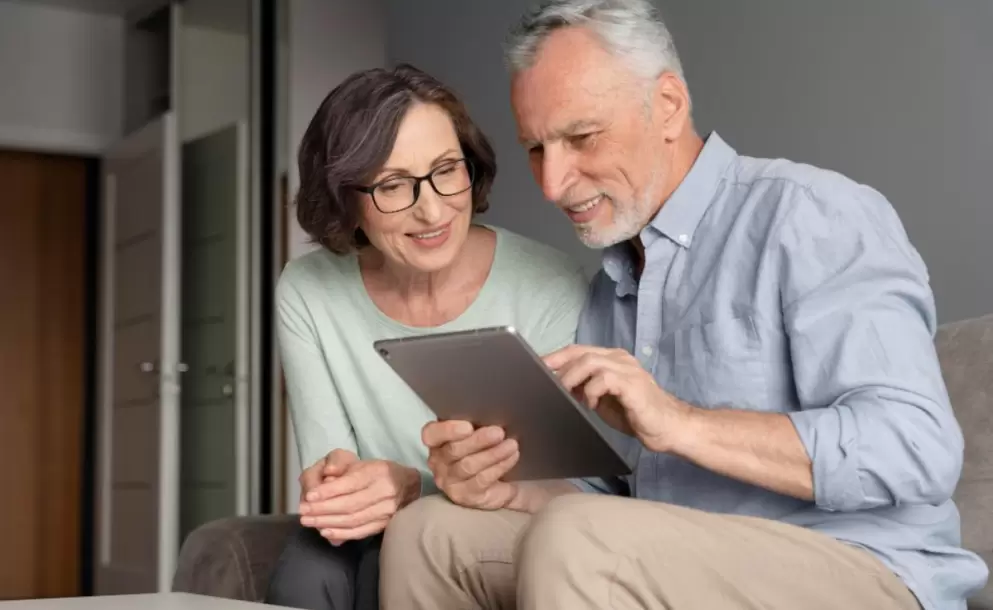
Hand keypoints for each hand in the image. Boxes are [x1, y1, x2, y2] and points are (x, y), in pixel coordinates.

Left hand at [299, 454, 419, 544]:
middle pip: (350, 504)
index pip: (350, 483)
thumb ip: (340, 464)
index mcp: (377, 472)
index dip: (328, 491)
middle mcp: (385, 491)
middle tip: (302, 511)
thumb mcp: (359, 461)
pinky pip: (361, 532)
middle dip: (323, 509)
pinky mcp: (385, 524)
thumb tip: (327, 473)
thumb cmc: (376, 472)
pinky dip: (342, 533)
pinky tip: (325, 532)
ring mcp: (387, 510)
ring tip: (308, 521)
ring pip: (354, 519)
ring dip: (328, 522)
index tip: (308, 496)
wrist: (407, 485)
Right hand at [423, 420, 519, 509]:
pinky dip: (499, 467)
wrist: (500, 479)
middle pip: (453, 450)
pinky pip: (481, 480)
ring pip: (468, 466)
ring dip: (493, 454)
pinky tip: (511, 457)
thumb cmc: (485, 448)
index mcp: (437, 441)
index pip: (431, 434)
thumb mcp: (478, 432)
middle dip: (478, 440)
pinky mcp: (464, 496)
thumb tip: (490, 413)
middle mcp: (438, 462)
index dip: (448, 430)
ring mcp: (449, 482)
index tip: (468, 426)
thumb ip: (476, 423)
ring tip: (512, 444)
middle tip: (499, 432)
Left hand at [543, 345, 692, 452]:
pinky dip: (591, 391)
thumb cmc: (635, 414)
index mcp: (612, 359)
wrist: (669, 427)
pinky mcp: (632, 384)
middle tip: (543, 383)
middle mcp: (619, 359)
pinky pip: (604, 379)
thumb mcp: (602, 400)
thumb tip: (558, 386)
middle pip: (579, 353)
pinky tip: (590, 405)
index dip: (555, 357)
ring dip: (571, 379)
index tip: (535, 367)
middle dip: (557, 366)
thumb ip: (584, 389)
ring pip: (589, 362)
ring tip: (565, 395)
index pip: (577, 350)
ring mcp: (627, 369)